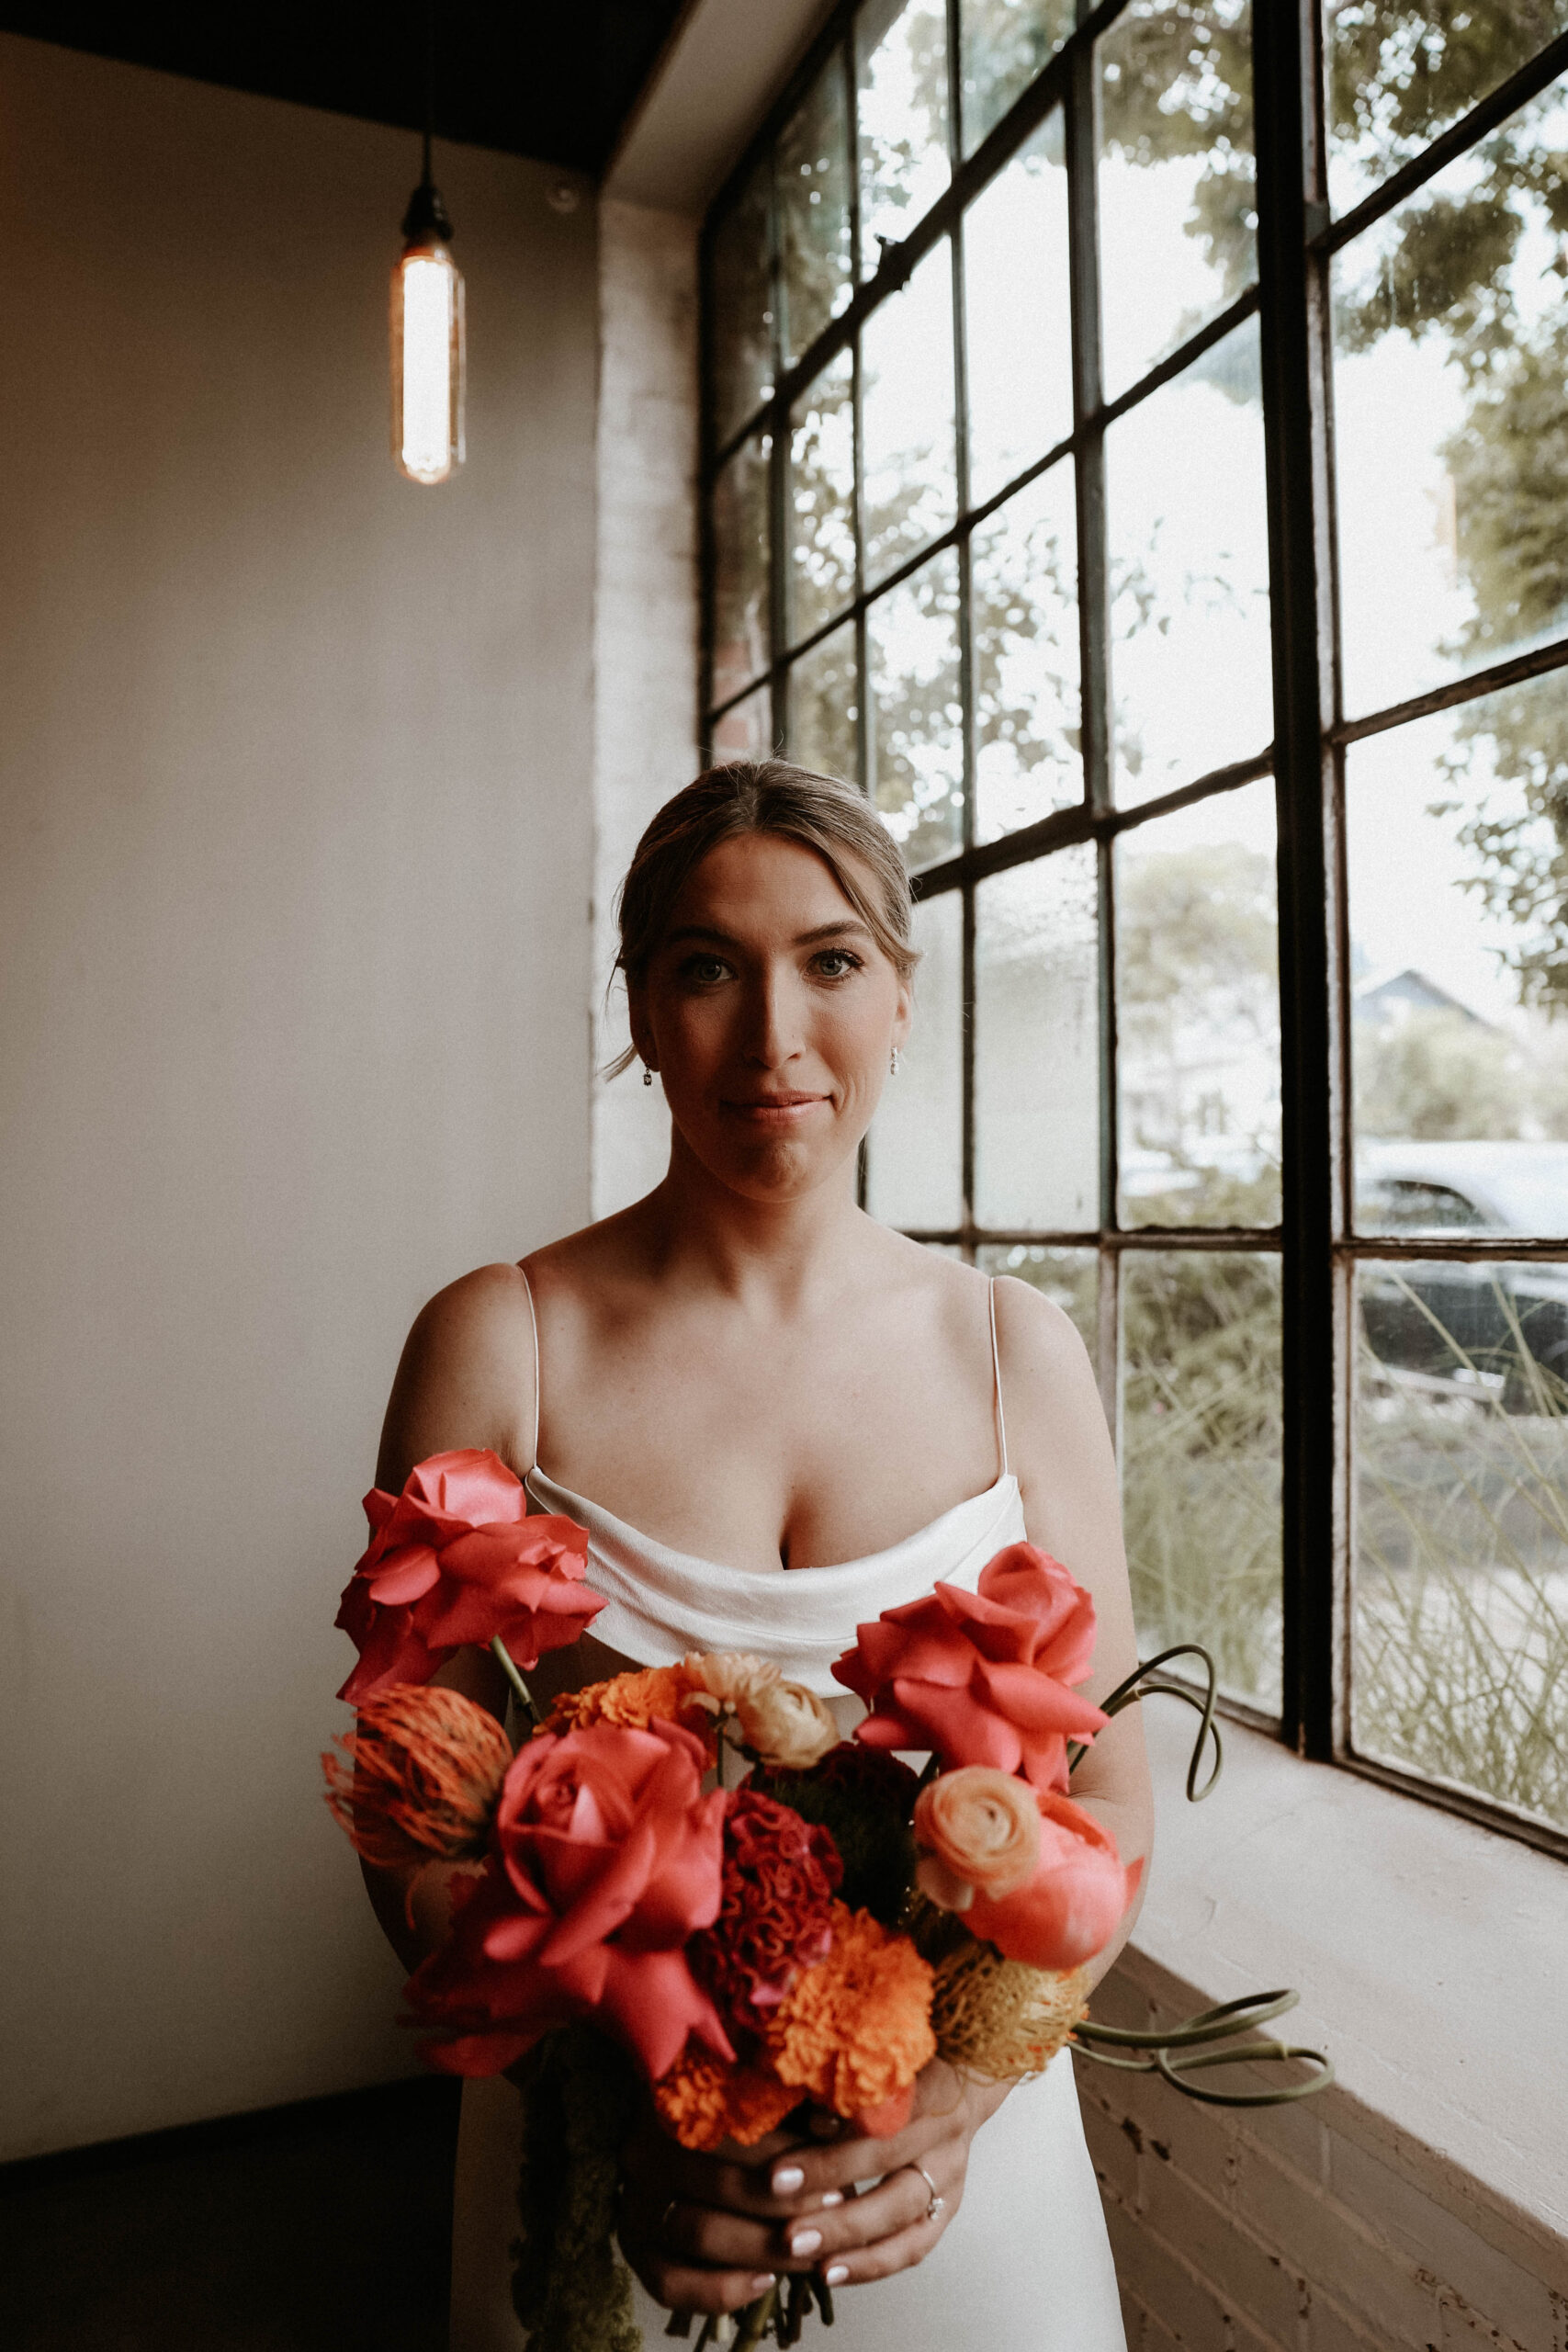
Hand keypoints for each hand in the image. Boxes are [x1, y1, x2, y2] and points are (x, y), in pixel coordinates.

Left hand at [616, 2060, 1009, 2315]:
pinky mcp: (947, 2207)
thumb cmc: (901, 2059)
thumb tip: (768, 2072)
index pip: (884, 2101)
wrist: (965, 2076)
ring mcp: (950, 2173)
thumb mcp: (876, 2050)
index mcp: (932, 2078)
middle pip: (887, 2156)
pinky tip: (826, 2273)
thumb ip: (835, 2068)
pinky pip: (913, 2246)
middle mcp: (946, 2129)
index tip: (794, 2123)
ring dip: (845, 2230)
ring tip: (794, 2247)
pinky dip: (870, 2263)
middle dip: (828, 2173)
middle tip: (775, 2187)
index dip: (838, 2117)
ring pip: (901, 2210)